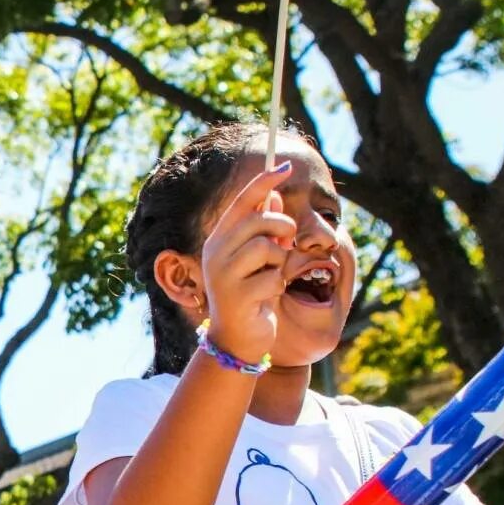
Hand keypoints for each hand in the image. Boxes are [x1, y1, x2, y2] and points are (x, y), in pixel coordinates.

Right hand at [195, 160, 296, 366]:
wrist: (237, 339)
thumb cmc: (250, 295)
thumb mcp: (259, 258)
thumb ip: (264, 230)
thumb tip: (274, 195)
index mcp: (219, 239)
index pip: (243, 201)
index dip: (265, 181)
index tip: (287, 165)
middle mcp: (216, 252)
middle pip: (260, 221)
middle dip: (282, 229)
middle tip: (286, 245)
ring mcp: (223, 274)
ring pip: (267, 248)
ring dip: (280, 262)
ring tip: (272, 277)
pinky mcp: (237, 296)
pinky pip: (273, 276)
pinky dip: (279, 286)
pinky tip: (268, 297)